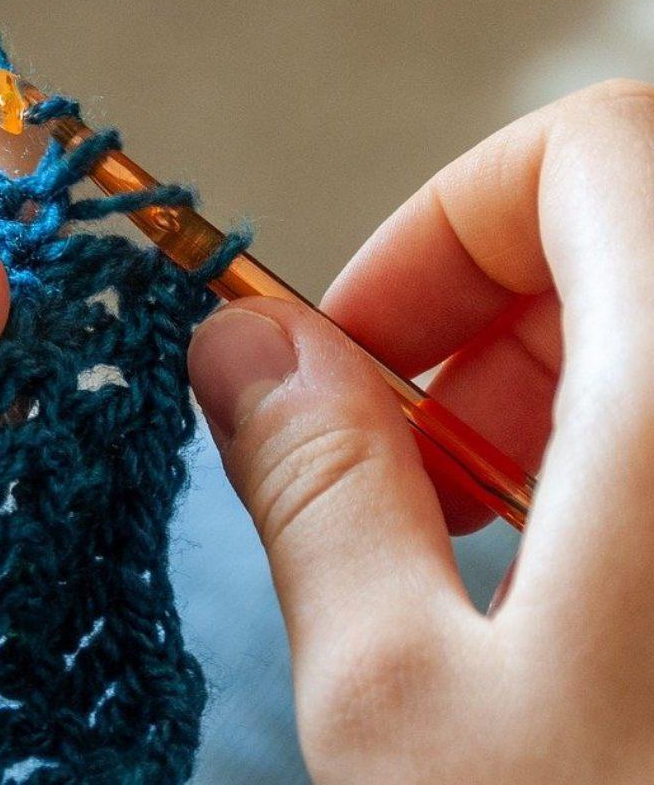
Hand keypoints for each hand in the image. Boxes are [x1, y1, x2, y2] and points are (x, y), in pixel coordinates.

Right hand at [189, 79, 653, 780]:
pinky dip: (631, 460)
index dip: (453, 216)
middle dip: (491, 317)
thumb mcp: (406, 706)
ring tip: (497, 547)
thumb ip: (313, 483)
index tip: (364, 344)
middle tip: (418, 462)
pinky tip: (591, 596)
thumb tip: (238, 347)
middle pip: (639, 227)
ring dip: (563, 397)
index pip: (593, 145)